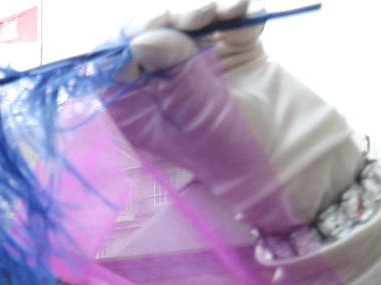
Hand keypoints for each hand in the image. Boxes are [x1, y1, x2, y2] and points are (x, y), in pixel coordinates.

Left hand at [109, 1, 364, 232]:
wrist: (285, 155)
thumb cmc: (229, 147)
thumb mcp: (195, 111)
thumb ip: (170, 72)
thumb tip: (140, 39)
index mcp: (137, 103)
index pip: (113, 61)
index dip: (129, 36)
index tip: (154, 24)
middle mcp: (159, 81)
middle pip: (150, 33)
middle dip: (172, 16)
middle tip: (197, 16)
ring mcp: (195, 64)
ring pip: (186, 22)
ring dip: (202, 9)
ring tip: (224, 10)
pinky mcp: (230, 51)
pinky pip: (225, 21)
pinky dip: (234, 11)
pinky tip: (244, 12)